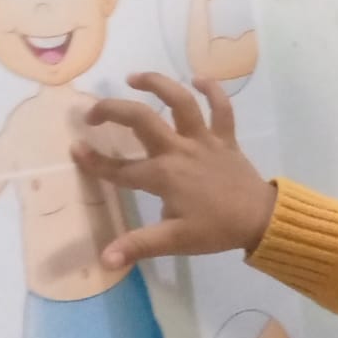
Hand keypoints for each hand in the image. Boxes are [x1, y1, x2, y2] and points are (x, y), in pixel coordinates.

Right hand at [72, 73, 276, 267]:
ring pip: (181, 101)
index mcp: (164, 176)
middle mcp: (180, 151)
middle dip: (113, 110)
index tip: (75, 149)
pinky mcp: (226, 138)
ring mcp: (204, 140)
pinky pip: (221, 107)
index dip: (95, 161)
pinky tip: (198, 78)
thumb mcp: (175, 241)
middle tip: (93, 113)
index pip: (121, 169)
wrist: (262, 220)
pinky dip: (213, 90)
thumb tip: (104, 259)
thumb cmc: (217, 230)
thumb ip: (138, 246)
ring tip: (134, 77)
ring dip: (157, 84)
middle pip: (142, 120)